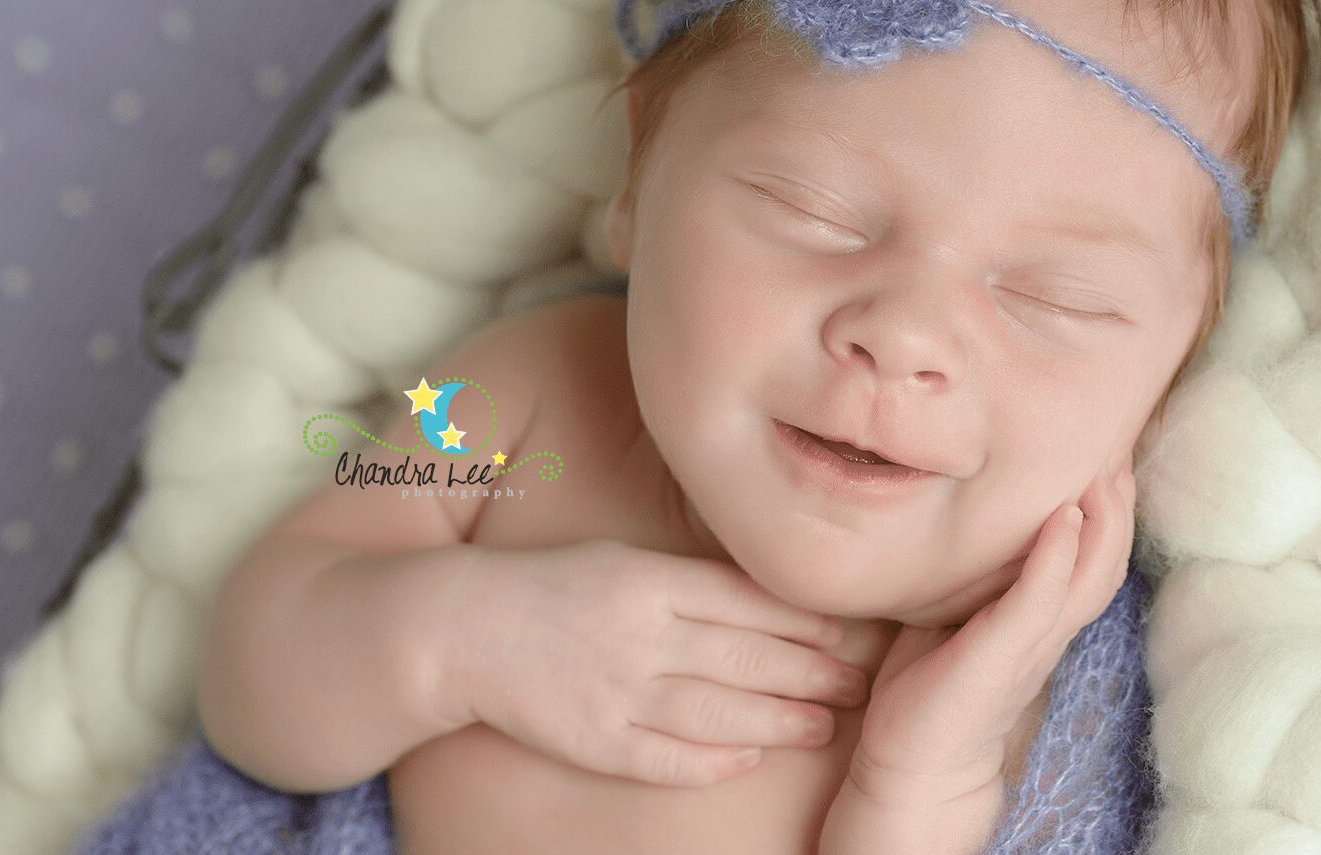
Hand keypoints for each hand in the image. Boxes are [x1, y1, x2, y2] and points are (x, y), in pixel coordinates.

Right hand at [438, 538, 869, 786]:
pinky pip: (663, 757)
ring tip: (823, 725)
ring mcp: (617, 690)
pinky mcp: (592, 739)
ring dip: (778, 721)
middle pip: (745, 657)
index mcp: (650, 580)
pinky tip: (747, 759)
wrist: (463, 628)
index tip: (849, 632)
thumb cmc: (555, 585)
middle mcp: (641, 634)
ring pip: (716, 712)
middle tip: (857, 685)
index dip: (806, 620)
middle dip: (811, 673)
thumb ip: (690, 579)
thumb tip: (768, 598)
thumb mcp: (625, 558)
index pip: (748, 601)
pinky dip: (710, 761)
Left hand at [847, 451, 1137, 805]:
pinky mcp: (1001, 657)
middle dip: (1120, 504)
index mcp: (1043, 619)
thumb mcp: (959, 611)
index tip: (1109, 453)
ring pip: (1090, 577)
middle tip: (1120, 447)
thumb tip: (969, 512)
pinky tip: (1064, 519)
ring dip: (1103, 522)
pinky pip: (1039, 601)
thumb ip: (978, 570)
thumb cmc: (931, 684)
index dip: (1110, 508)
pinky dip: (1055, 558)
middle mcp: (1049, 630)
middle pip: (1108, 561)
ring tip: (1105, 471)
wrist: (914, 766)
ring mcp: (1031, 645)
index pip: (1094, 557)